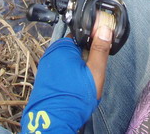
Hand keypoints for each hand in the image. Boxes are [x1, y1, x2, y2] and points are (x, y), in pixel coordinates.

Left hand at [20, 14, 113, 132]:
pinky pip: (60, 70)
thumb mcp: (95, 71)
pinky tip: (74, 86)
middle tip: (91, 72)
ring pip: (68, 60)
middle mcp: (51, 53)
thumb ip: (100, 49)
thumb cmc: (75, 97)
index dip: (93, 42)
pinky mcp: (44, 77)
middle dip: (85, 57)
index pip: (82, 35)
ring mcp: (46, 65)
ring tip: (82, 82)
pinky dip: (68, 75)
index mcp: (63, 46)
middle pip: (74, 48)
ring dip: (77, 67)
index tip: (100, 54)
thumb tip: (104, 29)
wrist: (55, 121)